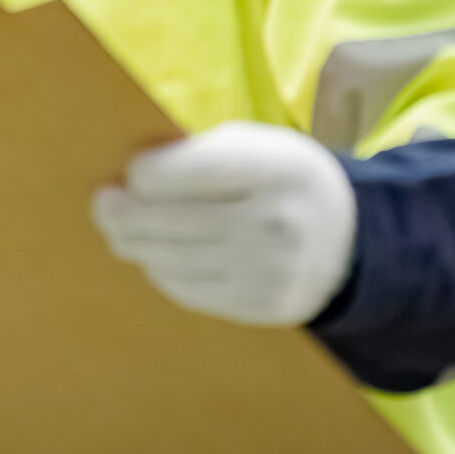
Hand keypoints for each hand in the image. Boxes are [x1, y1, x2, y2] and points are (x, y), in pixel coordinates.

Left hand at [91, 121, 356, 327]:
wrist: (351, 242)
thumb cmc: (286, 180)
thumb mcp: (259, 146)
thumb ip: (202, 153)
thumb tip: (132, 175)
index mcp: (272, 168)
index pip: (182, 173)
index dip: (143, 175)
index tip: (131, 172)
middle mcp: (272, 222)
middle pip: (169, 221)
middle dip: (123, 213)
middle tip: (103, 205)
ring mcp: (266, 272)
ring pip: (172, 259)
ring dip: (135, 244)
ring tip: (118, 231)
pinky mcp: (259, 307)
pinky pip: (189, 290)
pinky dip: (161, 272)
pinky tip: (152, 258)